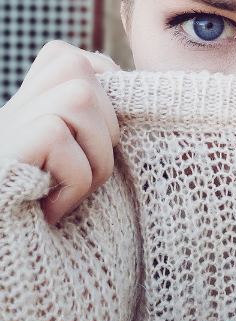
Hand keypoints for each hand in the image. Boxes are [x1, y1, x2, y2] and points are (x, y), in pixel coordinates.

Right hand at [0, 41, 120, 224]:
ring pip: (78, 96)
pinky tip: (52, 210)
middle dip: (106, 128)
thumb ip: (90, 127)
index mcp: (27, 106)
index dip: (105, 92)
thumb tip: (138, 93)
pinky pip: (60, 138)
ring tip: (74, 191)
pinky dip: (72, 181)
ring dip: (95, 154)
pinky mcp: (4, 148)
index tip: (101, 138)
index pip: (76, 59)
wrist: (3, 260)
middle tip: (87, 175)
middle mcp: (10, 109)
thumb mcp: (72, 165)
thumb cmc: (46, 221)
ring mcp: (5, 128)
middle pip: (81, 70)